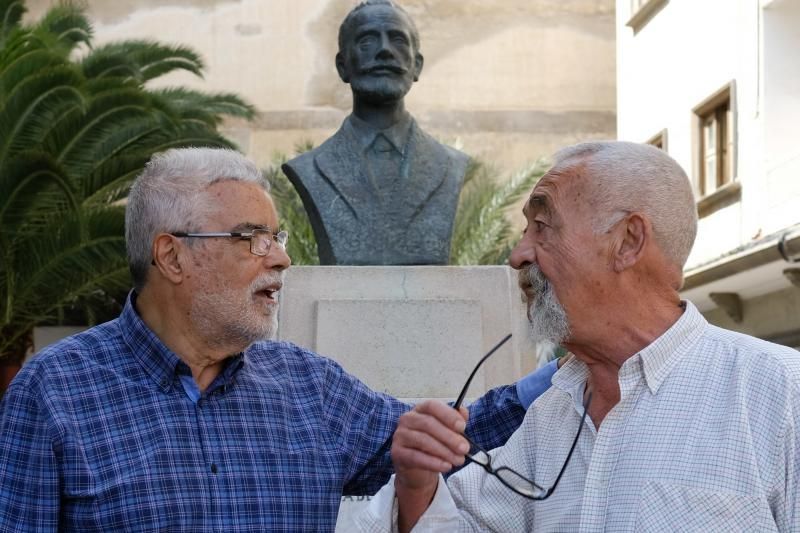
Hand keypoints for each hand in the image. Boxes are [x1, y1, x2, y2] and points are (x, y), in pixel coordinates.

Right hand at [391, 400, 470, 531]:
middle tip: (464, 448)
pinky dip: (434, 462)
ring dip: (444, 451)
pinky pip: (416, 457)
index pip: (432, 406)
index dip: (448, 415)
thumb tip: (463, 412)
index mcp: (420, 409)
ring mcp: (400, 435)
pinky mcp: (397, 452)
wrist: (417, 470)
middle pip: (428, 424)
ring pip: (423, 440)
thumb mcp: (446, 432)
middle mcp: (407, 419)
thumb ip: (455, 421)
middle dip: (449, 437)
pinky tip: (446, 466)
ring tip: (459, 460)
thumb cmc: (433, 446)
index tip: (462, 427)